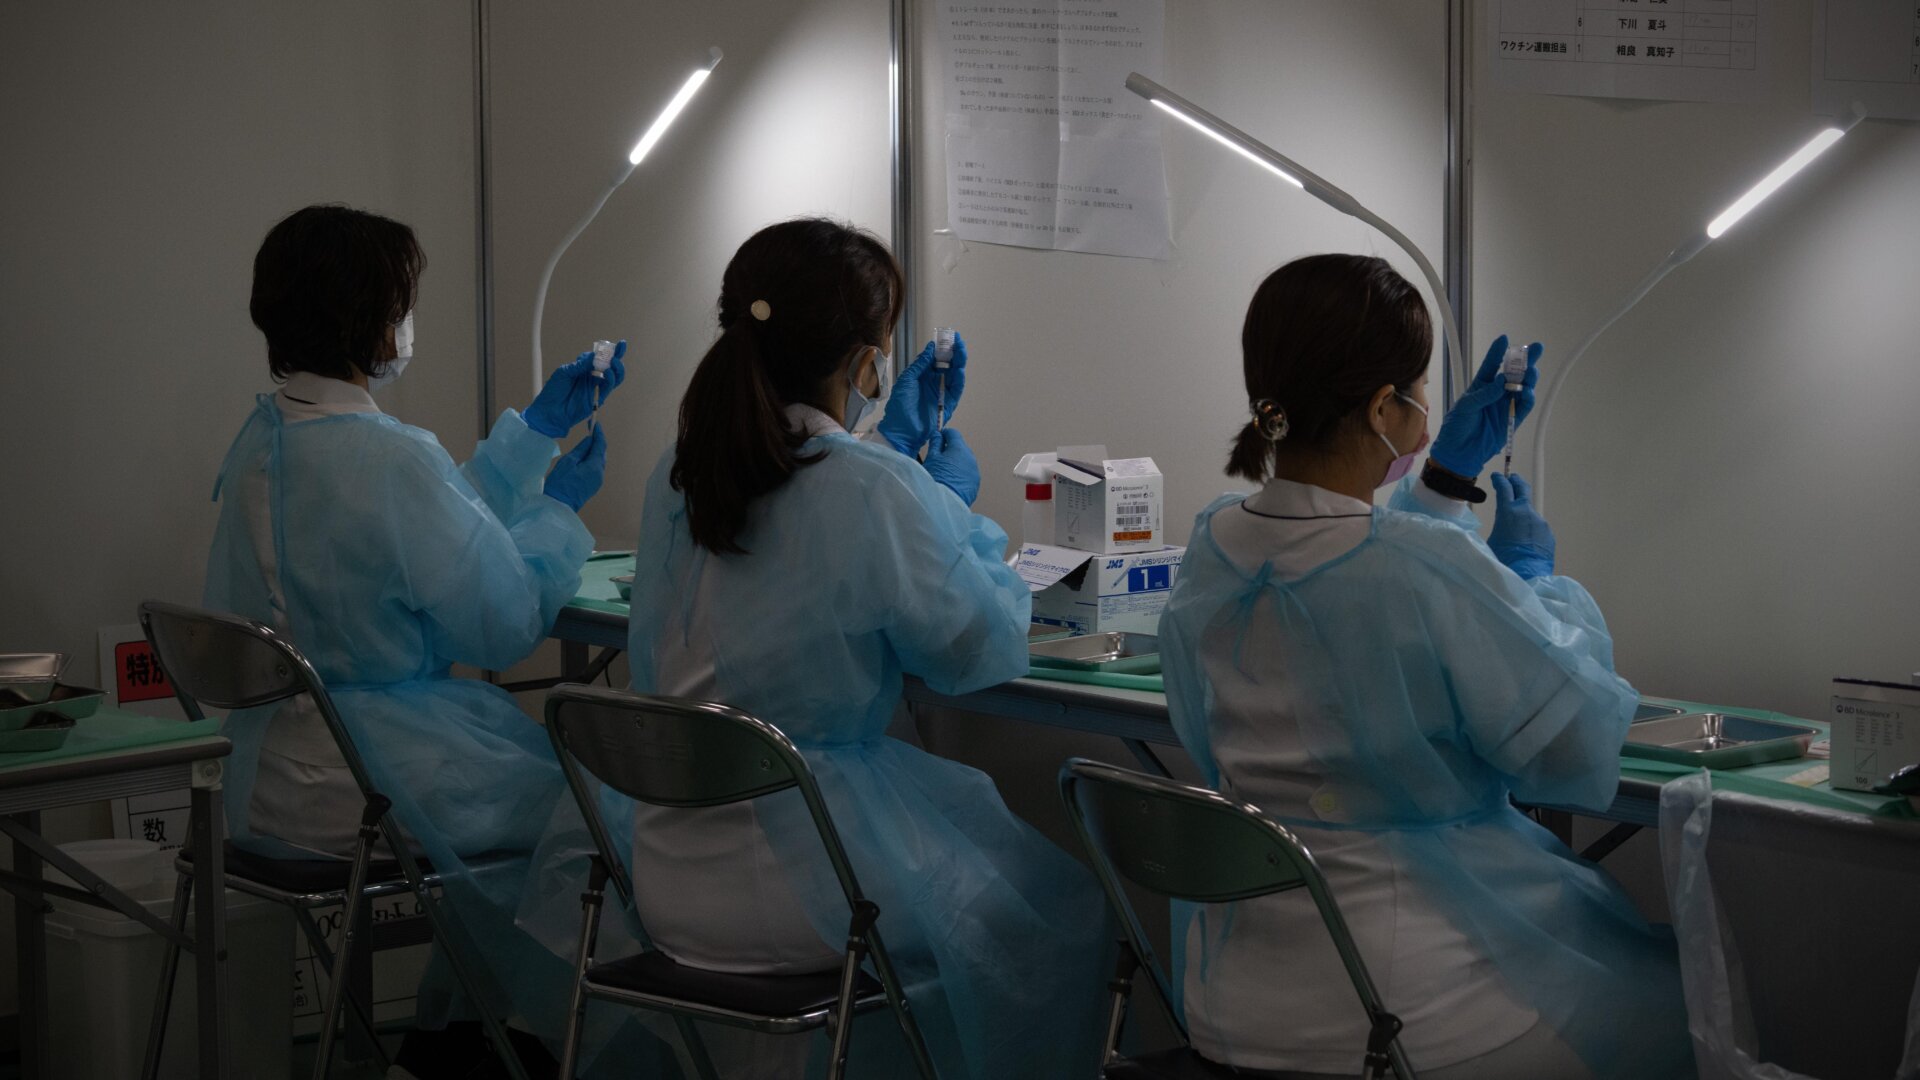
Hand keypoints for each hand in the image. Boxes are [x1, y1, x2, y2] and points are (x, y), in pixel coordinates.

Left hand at [525, 340, 626, 438]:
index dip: (607, 350)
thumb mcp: (564, 373)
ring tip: (614, 361)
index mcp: (583, 369)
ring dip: (617, 367)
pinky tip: (608, 372)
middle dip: (617, 356)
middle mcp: (592, 377)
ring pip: (614, 377)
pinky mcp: (598, 398)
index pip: (598, 357)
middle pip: (610, 365)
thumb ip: (580, 365)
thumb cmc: (553, 392)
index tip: (616, 344)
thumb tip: (594, 355)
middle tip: (621, 347)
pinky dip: (611, 378)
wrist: (549, 412)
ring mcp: (596, 388)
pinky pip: (608, 387)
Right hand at [544, 426, 606, 510]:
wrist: (558, 506)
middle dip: (597, 441)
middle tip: (591, 430)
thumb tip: (589, 440)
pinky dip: (592, 460)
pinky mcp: (593, 486)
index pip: (600, 445)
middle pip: (602, 453)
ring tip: (587, 441)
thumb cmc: (560, 483)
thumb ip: (580, 450)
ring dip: (595, 451)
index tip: (595, 423)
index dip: (599, 433)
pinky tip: (585, 456)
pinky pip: (596, 469)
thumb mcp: (568, 462)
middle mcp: (600, 473)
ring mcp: (598, 481)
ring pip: (599, 461)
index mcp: (595, 466)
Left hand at [878, 333, 968, 456]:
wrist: (901, 430)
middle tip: (958, 340)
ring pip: (955, 375)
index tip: (947, 336)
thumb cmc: (900, 405)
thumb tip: (930, 348)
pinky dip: (959, 380)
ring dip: (959, 362)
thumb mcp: (907, 380)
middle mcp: (935, 382)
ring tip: (960, 350)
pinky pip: (956, 390)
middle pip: (949, 364)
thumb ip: (920, 364)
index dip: (942, 347)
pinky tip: (959, 370)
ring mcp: (942, 393)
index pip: (936, 358)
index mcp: (923, 375)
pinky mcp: (948, 404)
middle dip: (954, 352)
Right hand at [923, 427, 980, 505]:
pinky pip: (967, 474)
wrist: (944, 502)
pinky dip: (961, 474)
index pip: (954, 434)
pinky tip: (951, 481)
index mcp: (960, 449)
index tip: (938, 439)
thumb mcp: (931, 458)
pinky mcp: (975, 484)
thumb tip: (938, 435)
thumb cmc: (935, 478)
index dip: (945, 434)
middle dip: (951, 450)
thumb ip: (936, 444)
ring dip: (957, 463)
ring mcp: (975, 472)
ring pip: (965, 462)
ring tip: (945, 472)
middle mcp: (971, 458)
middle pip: (961, 448)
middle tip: (939, 458)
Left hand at [1430, 335, 1540, 478]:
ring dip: (1529, 379)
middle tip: (1535, 348)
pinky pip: (1524, 407)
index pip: (1491, 365)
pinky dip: (1528, 399)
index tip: (1505, 338)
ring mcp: (1505, 405)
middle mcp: (1496, 393)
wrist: (1459, 453)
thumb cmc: (1457, 427)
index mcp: (1481, 386)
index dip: (1498, 352)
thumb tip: (1502, 381)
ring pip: (1522, 388)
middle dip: (1525, 360)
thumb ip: (1484, 394)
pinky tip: (1528, 392)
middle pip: (1513, 373)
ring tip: (1531, 371)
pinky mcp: (1512, 419)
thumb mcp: (1465, 407)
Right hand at [1488, 472, 1553, 579]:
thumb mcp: (1491, 540)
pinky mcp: (1548, 533)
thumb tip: (1502, 525)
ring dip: (1522, 515)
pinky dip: (1530, 530)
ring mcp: (1540, 522)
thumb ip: (1498, 526)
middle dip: (1516, 481)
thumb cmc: (1504, 560)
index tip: (1497, 477)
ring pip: (1529, 513)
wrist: (1527, 575)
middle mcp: (1526, 512)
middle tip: (1512, 479)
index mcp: (1508, 512)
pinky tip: (1525, 543)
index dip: (1499, 480)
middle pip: (1522, 488)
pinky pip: (1537, 528)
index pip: (1504, 488)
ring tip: (1515, 529)